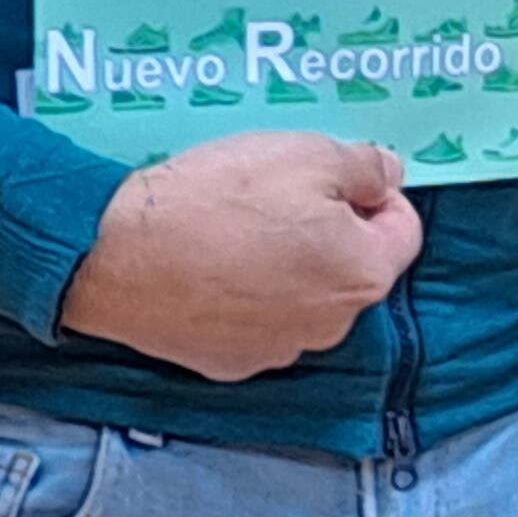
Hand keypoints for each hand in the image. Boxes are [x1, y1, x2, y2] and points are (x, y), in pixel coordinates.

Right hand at [57, 135, 420, 382]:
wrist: (114, 254)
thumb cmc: (217, 199)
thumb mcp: (307, 153)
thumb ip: (366, 166)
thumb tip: (388, 177)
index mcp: (362, 275)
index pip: (402, 229)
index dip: (374, 195)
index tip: (333, 176)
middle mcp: (330, 327)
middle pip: (350, 265)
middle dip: (327, 230)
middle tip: (274, 196)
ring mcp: (276, 351)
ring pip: (302, 295)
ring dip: (284, 264)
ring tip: (233, 228)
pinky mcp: (227, 363)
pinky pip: (254, 320)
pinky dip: (242, 294)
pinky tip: (208, 264)